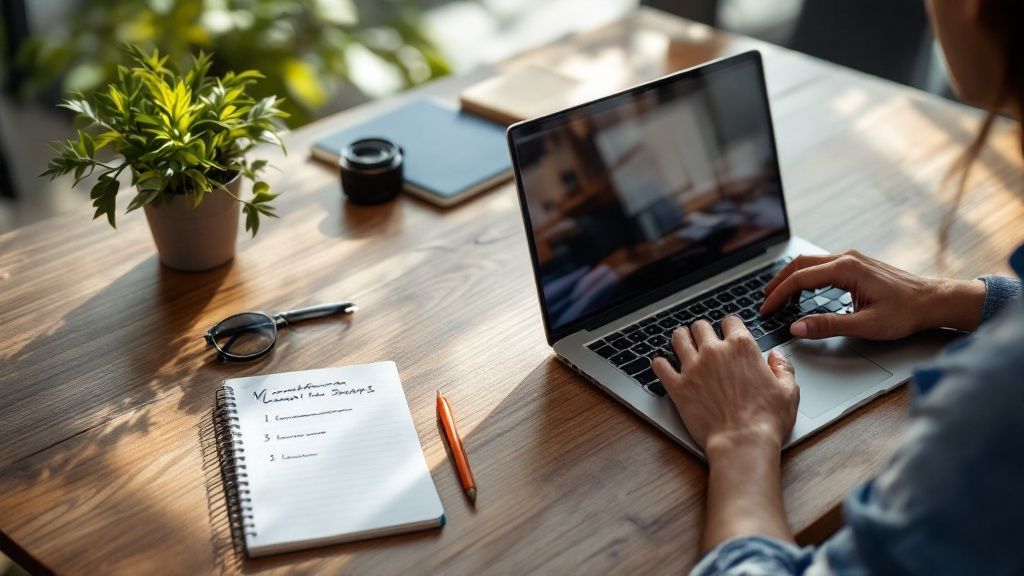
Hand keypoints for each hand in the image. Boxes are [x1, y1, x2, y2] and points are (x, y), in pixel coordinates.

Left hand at [652, 316, 798, 452]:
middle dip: (702, 331)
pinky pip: (660, 366)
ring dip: (680, 338)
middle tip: (702, 339)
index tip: (727, 333)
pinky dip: (660, 364)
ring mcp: (693, 367)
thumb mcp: (788, 391)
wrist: (742, 442)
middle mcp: (715, 352)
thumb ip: (783, 368)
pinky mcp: (678, 386)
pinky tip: (663, 365)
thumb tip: (776, 357)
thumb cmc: (766, 420)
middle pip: (700, 326)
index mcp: (742, 348)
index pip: (730, 321)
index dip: (729, 327)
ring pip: (678, 338)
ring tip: (681, 342)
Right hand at [760, 250, 986, 339]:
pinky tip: (803, 289)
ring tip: (778, 295)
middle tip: (764, 300)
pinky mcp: (858, 264)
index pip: (799, 279)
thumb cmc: (906, 313)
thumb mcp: (865, 325)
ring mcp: (853, 259)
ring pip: (810, 262)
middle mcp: (847, 258)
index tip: (766, 310)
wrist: (935, 300)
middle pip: (800, 264)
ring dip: (791, 277)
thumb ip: (828, 326)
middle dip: (778, 282)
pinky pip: (822, 265)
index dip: (778, 295)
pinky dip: (806, 276)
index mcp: (846, 269)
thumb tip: (797, 328)